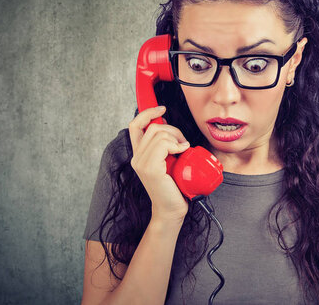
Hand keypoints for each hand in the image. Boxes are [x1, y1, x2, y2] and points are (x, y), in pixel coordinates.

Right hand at [129, 106, 189, 222]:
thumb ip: (166, 146)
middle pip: (153, 127)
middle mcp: (137, 157)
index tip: (162, 109)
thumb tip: (172, 129)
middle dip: (173, 129)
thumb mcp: (169, 161)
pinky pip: (163, 144)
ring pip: (159, 134)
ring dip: (176, 137)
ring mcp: (142, 163)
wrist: (172, 210)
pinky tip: (182, 152)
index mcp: (140, 154)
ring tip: (183, 149)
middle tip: (182, 142)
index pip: (135, 125)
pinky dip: (176, 144)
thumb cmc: (174, 187)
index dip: (148, 113)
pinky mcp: (150, 168)